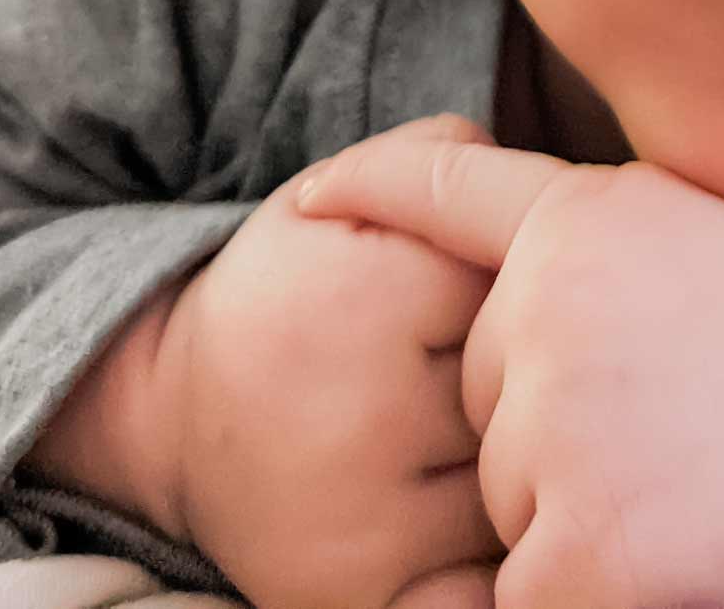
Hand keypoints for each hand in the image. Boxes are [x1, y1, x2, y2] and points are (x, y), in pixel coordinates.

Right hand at [33, 114, 504, 608]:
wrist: (176, 417)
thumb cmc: (291, 292)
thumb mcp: (345, 196)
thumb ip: (448, 158)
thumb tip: (548, 188)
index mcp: (365, 301)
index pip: (523, 281)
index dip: (518, 278)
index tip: (481, 285)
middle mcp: (361, 418)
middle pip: (532, 388)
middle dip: (531, 371)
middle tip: (482, 365)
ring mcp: (364, 524)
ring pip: (523, 485)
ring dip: (521, 462)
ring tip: (474, 433)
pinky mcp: (361, 600)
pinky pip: (486, 589)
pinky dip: (497, 562)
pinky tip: (477, 518)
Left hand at [296, 130, 723, 608]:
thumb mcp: (690, 218)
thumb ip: (583, 228)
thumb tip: (500, 245)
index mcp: (570, 225)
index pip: (434, 199)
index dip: (363, 194)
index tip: (310, 201)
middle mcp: (540, 314)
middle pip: (485, 401)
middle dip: (550, 424)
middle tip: (680, 418)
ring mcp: (554, 430)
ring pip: (510, 500)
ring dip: (575, 512)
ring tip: (696, 480)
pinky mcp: (579, 546)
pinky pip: (529, 596)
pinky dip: (584, 591)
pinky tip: (668, 558)